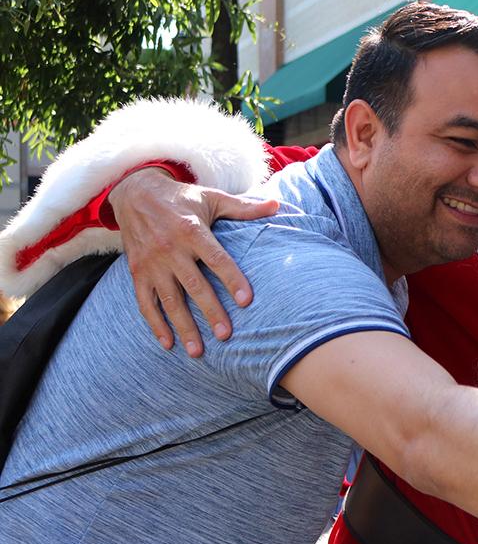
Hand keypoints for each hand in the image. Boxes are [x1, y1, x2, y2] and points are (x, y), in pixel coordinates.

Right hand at [107, 167, 277, 356]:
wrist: (133, 192)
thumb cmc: (182, 198)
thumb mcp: (211, 198)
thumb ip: (243, 207)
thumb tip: (278, 204)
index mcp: (192, 231)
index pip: (216, 259)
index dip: (232, 279)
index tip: (247, 301)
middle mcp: (170, 248)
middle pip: (194, 285)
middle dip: (210, 311)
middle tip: (225, 335)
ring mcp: (152, 263)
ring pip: (169, 299)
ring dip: (183, 326)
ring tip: (198, 351)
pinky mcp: (137, 272)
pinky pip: (145, 302)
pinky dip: (155, 324)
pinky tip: (167, 344)